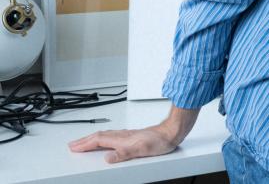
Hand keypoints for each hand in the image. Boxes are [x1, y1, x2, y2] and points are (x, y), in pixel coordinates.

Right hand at [68, 105, 198, 162]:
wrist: (171, 133)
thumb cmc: (159, 141)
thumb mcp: (141, 151)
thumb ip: (123, 154)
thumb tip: (108, 158)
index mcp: (121, 139)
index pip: (98, 141)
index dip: (85, 144)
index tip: (74, 147)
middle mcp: (122, 135)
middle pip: (98, 136)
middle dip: (84, 141)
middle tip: (73, 144)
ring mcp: (127, 135)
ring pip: (104, 135)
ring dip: (92, 138)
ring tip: (84, 142)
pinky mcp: (132, 136)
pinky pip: (111, 135)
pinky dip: (103, 138)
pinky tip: (105, 140)